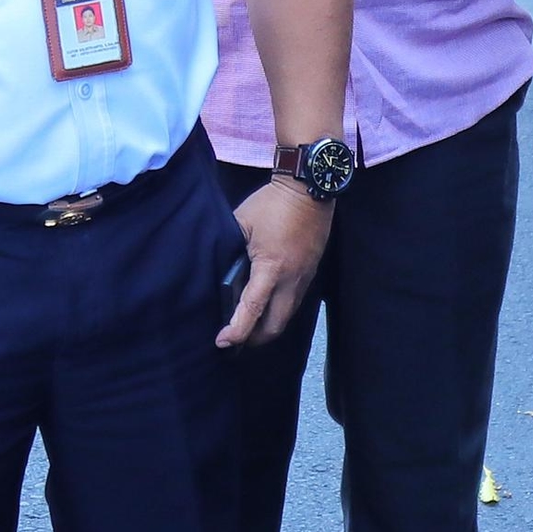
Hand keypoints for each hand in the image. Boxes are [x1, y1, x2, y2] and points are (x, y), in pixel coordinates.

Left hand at [221, 179, 331, 347]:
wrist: (309, 190)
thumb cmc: (272, 204)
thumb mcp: (241, 223)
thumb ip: (231, 251)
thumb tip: (222, 274)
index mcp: (272, 267)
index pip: (252, 309)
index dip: (237, 330)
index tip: (222, 341)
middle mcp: (291, 279)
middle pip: (274, 325)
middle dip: (253, 338)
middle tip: (234, 338)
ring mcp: (304, 278)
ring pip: (286, 317)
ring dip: (267, 326)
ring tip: (247, 326)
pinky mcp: (310, 273)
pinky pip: (293, 302)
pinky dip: (278, 311)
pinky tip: (265, 304)